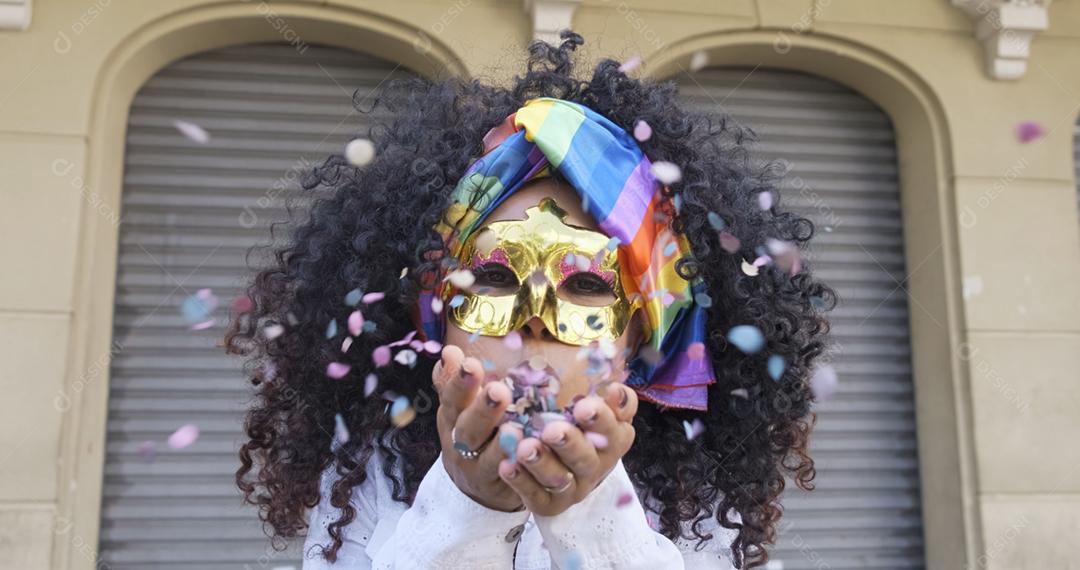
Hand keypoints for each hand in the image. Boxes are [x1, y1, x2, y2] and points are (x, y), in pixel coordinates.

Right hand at [432, 345, 523, 511]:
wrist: (474, 487)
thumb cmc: (472, 435)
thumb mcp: (458, 410)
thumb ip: (454, 383)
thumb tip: (450, 351)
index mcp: (452, 420)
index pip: (452, 399)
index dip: (459, 383)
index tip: (471, 362)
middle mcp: (461, 446)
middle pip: (468, 430)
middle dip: (482, 410)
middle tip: (499, 391)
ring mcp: (479, 471)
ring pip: (488, 459)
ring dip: (501, 445)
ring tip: (515, 429)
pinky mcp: (500, 490)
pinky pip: (511, 483)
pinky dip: (519, 472)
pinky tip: (530, 458)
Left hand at [496, 383, 637, 516]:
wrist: (566, 469)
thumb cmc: (581, 427)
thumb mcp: (598, 410)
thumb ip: (612, 399)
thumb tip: (615, 388)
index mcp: (613, 440)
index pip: (614, 430)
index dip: (601, 419)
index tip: (583, 406)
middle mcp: (596, 467)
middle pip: (585, 458)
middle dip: (569, 444)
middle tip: (552, 430)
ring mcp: (573, 488)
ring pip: (559, 479)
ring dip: (541, 463)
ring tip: (524, 448)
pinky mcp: (549, 504)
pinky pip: (535, 496)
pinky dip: (521, 481)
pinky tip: (507, 465)